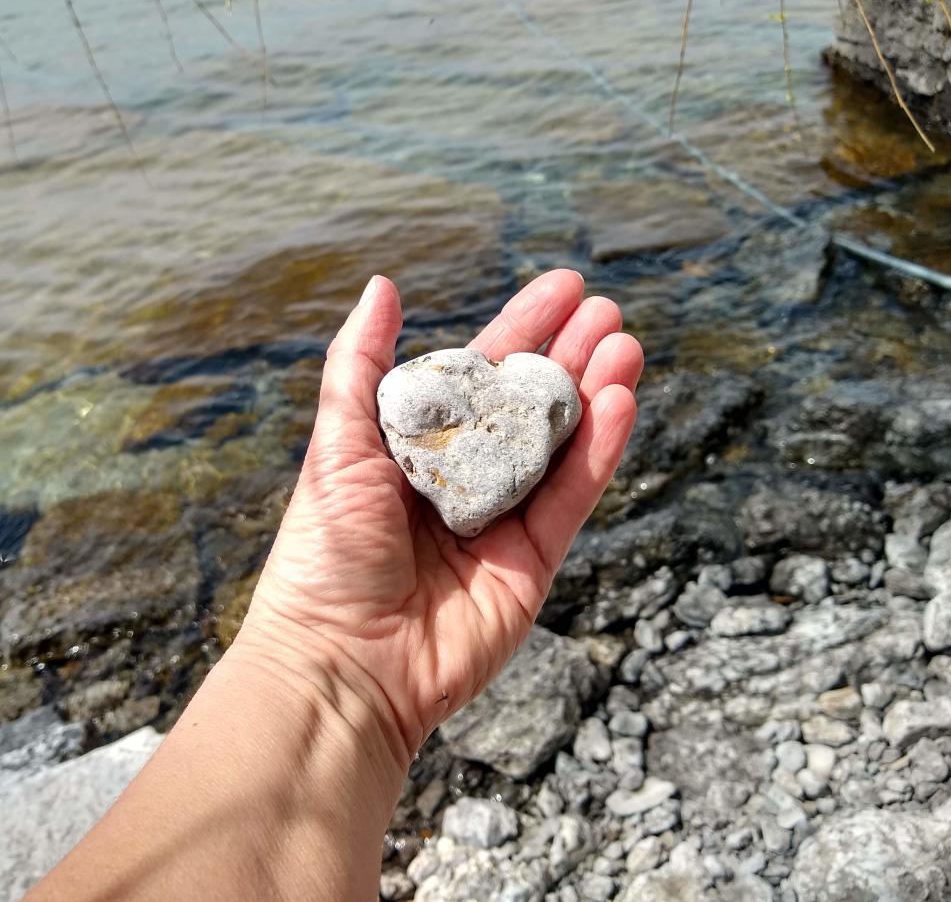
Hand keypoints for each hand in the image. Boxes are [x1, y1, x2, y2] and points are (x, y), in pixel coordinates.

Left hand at [238, 269, 642, 771]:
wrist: (341, 665)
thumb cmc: (325, 554)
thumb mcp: (336, 443)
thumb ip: (361, 364)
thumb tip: (382, 285)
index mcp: (412, 449)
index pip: (475, 376)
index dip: (518, 329)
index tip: (561, 288)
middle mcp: (459, 481)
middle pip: (525, 407)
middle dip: (566, 355)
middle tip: (605, 308)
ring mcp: (499, 524)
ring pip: (558, 448)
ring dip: (593, 393)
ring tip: (625, 341)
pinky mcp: (531, 566)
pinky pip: (571, 499)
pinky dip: (599, 452)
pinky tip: (620, 401)